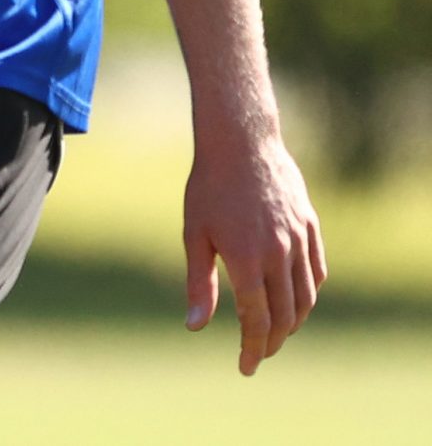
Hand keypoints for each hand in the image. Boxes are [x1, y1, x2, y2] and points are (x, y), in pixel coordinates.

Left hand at [183, 125, 326, 373]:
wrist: (241, 143)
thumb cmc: (208, 188)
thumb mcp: (195, 234)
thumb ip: (199, 283)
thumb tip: (195, 327)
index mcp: (246, 259)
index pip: (256, 319)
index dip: (252, 347)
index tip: (246, 367)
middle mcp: (279, 254)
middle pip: (285, 315)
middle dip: (272, 341)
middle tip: (259, 353)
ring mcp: (299, 240)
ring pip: (305, 297)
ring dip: (293, 322)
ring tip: (277, 333)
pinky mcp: (311, 227)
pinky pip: (317, 272)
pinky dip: (309, 293)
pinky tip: (296, 300)